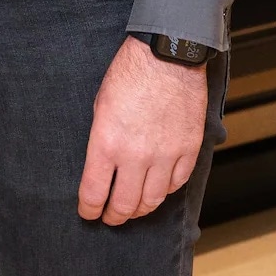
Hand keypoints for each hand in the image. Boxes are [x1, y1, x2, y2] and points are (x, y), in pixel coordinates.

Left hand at [77, 36, 208, 226]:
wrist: (167, 58)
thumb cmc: (129, 74)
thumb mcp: (100, 104)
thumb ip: (102, 137)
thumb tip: (102, 164)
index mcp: (107, 142)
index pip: (94, 190)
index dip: (89, 208)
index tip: (87, 213)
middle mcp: (136, 156)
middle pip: (125, 204)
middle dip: (114, 216)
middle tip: (109, 218)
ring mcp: (165, 157)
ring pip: (152, 200)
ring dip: (139, 210)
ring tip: (131, 211)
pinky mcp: (188, 152)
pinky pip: (175, 184)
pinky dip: (164, 193)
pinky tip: (155, 192)